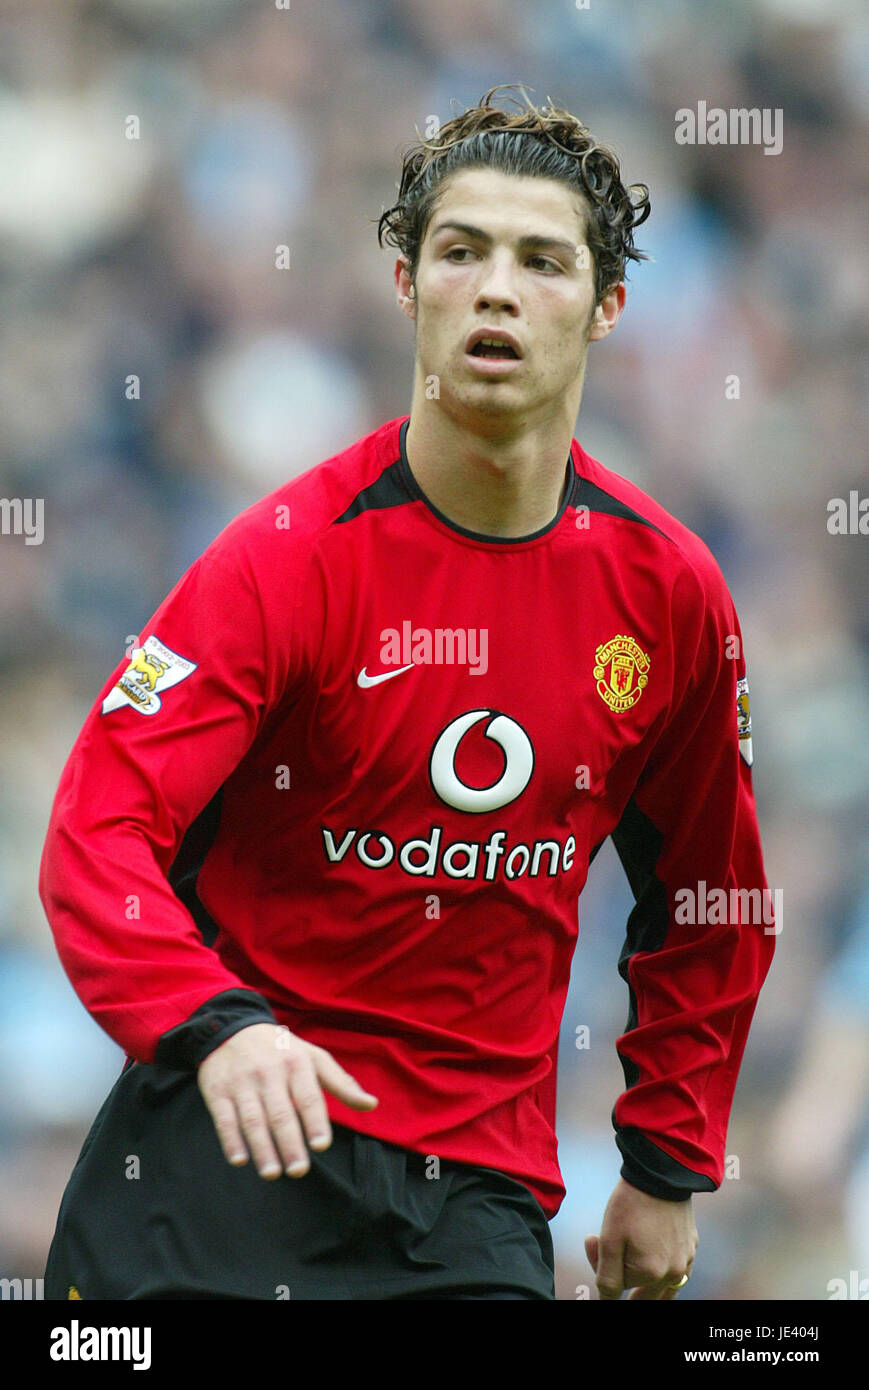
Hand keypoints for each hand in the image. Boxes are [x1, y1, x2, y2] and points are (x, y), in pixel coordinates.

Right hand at [197, 1022, 377, 1179]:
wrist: (231, 1028)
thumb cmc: (281, 1050)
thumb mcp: (313, 1058)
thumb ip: (341, 1084)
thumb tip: (371, 1104)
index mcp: (296, 1063)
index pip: (308, 1096)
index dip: (315, 1121)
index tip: (321, 1145)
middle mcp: (269, 1072)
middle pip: (280, 1112)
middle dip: (289, 1143)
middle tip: (299, 1170)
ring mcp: (241, 1082)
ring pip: (252, 1119)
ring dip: (262, 1148)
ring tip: (272, 1173)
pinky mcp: (217, 1090)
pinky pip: (224, 1118)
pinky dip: (231, 1140)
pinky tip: (240, 1160)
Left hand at [585, 1178, 696, 1299]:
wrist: (661, 1172)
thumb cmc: (631, 1204)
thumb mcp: (610, 1240)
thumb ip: (607, 1277)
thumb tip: (606, 1302)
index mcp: (652, 1274)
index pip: (620, 1284)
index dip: (601, 1264)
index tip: (591, 1238)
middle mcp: (674, 1273)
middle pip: (643, 1292)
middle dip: (622, 1274)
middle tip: (607, 1249)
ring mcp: (687, 1260)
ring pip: (663, 1287)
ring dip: (644, 1277)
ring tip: (630, 1257)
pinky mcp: (692, 1246)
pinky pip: (677, 1270)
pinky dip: (662, 1268)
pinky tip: (653, 1252)